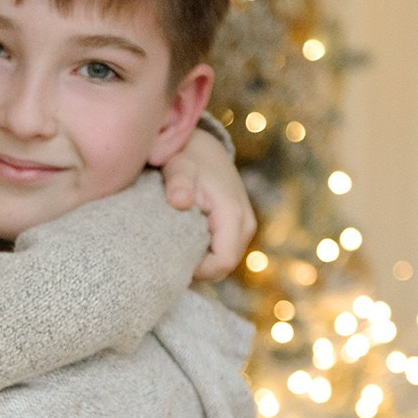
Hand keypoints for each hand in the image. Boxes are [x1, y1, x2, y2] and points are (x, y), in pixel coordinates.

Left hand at [161, 129, 254, 281]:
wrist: (204, 147)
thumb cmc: (187, 158)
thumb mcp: (178, 167)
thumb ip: (178, 183)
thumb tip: (180, 200)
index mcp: (232, 214)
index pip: (221, 264)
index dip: (197, 270)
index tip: (173, 256)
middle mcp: (245, 224)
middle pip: (223, 268)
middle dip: (197, 267)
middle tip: (170, 249)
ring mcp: (246, 227)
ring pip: (224, 262)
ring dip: (201, 259)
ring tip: (179, 240)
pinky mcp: (241, 227)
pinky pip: (224, 252)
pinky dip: (206, 252)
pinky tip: (188, 237)